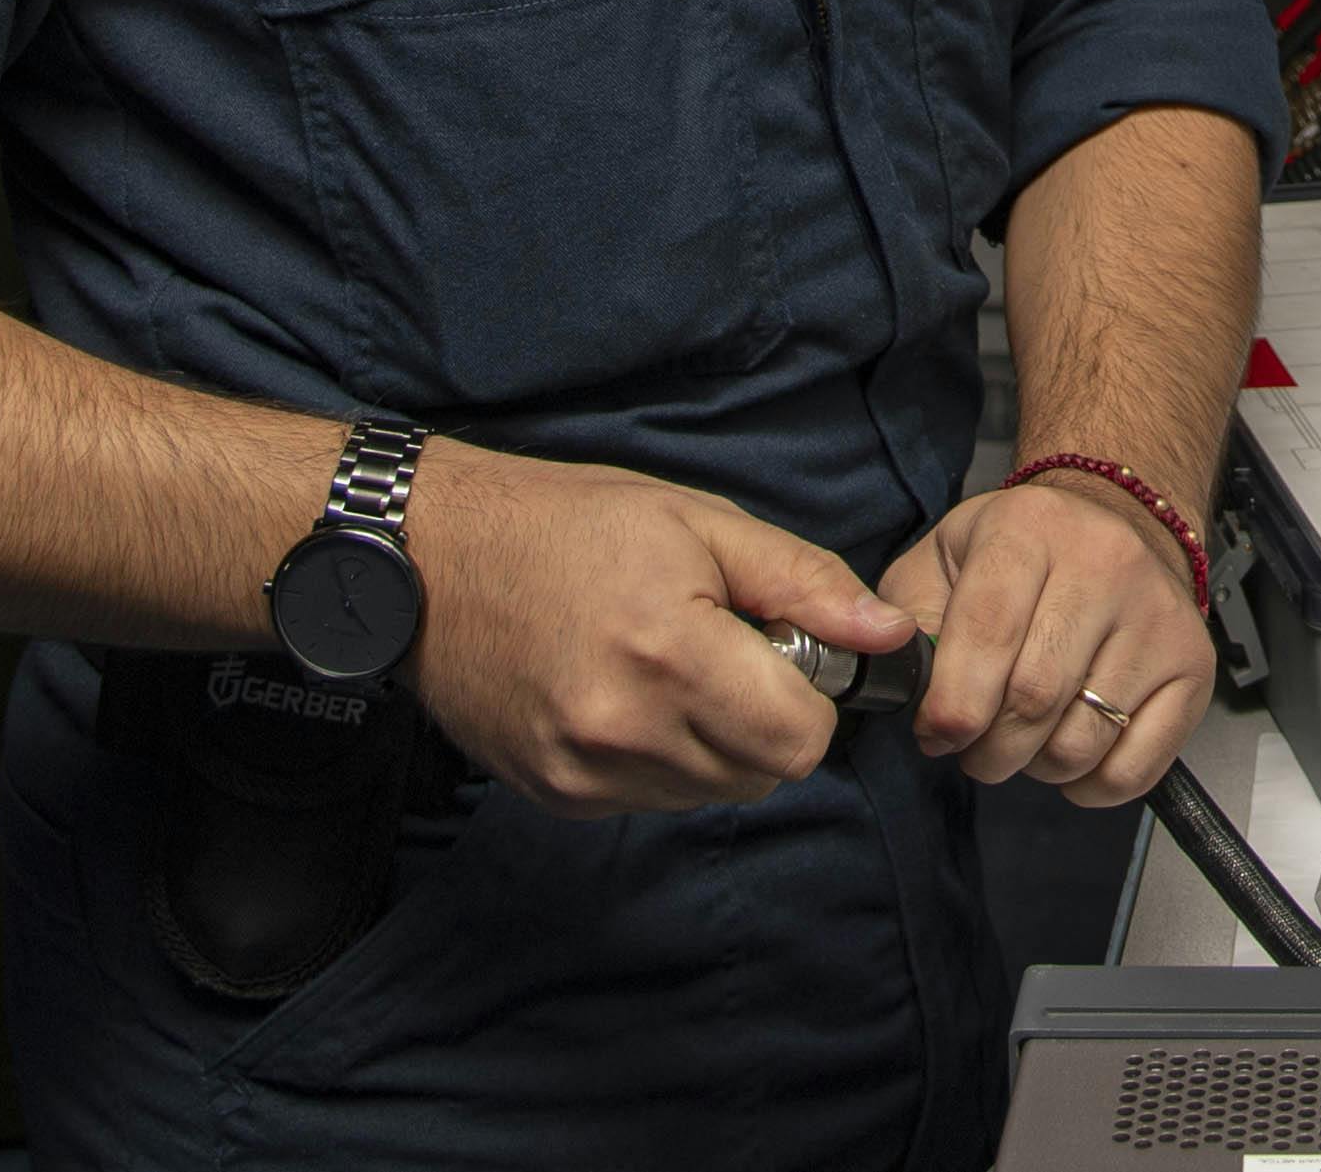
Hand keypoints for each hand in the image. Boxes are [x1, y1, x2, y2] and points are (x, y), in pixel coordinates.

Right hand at [397, 437, 908, 817]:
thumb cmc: (568, 526)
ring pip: (710, 792)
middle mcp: (624, 732)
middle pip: (762, 775)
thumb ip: (804, 583)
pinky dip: (661, 757)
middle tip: (724, 649)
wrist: (433, 560)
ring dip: (716, 743)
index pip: (801, 740)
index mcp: (671, 657)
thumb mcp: (699, 523)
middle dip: (769, 719)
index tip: (781, 648)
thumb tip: (887, 635)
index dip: (812, 696)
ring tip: (667, 665)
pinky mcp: (555, 794)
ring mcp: (583, 774)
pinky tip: (626, 693)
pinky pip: (651, 797)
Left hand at [877, 471, 1209, 804]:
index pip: (987, 635)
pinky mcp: (1193, 664)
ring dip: (1037, 767)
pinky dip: (1091, 786)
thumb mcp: (944, 557)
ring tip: (1025, 741)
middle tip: (975, 747)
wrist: (1117, 518)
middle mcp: (1105, 565)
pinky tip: (1072, 753)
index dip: (952, 706)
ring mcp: (1158, 616)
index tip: (937, 733)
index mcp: (1030, 531)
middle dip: (988, 749)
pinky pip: (1136, 766)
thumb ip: (908, 616)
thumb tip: (901, 681)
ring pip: (1083, 741)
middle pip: (1034, 699)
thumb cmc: (1020, 551)